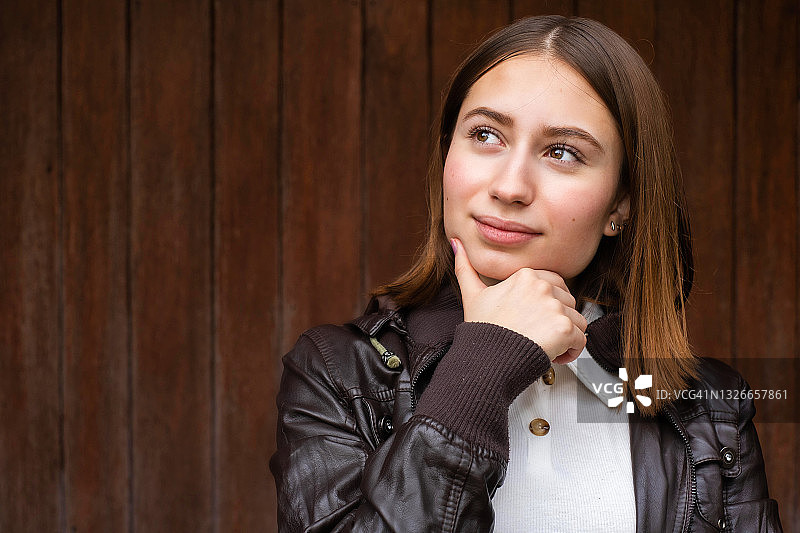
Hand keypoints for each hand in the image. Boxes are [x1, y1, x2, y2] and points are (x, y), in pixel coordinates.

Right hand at [452, 238, 587, 363]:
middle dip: (557, 320)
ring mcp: (555, 306)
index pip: (554, 284)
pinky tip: (552, 354)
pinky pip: (581, 339)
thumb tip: (457, 245)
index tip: (534, 319)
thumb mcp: (472, 295)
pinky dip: (571, 351)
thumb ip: (465, 268)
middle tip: (537, 334)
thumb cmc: (482, 331)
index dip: (547, 305)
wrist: (486, 358)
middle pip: (567, 302)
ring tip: (544, 345)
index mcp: (525, 276)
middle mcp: (542, 287)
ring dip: (565, 336)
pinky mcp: (564, 327)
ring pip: (576, 320)